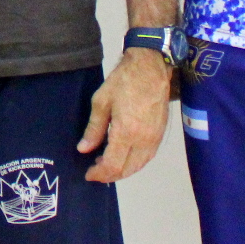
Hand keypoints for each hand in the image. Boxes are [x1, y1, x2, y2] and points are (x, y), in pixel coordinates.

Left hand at [78, 49, 171, 183]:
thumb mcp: (101, 102)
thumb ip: (93, 129)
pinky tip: (124, 157)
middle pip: (127, 170)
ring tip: (107, 164)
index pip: (113, 166)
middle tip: (96, 170)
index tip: (89, 174)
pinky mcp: (160, 134)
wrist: (151, 68)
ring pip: (139, 166)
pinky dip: (134, 163)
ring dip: (123, 170)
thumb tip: (84, 149)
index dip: (99, 174)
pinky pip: (147, 157)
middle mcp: (143, 140)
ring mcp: (154, 138)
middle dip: (110, 175)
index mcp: (126, 132)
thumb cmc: (124, 81)